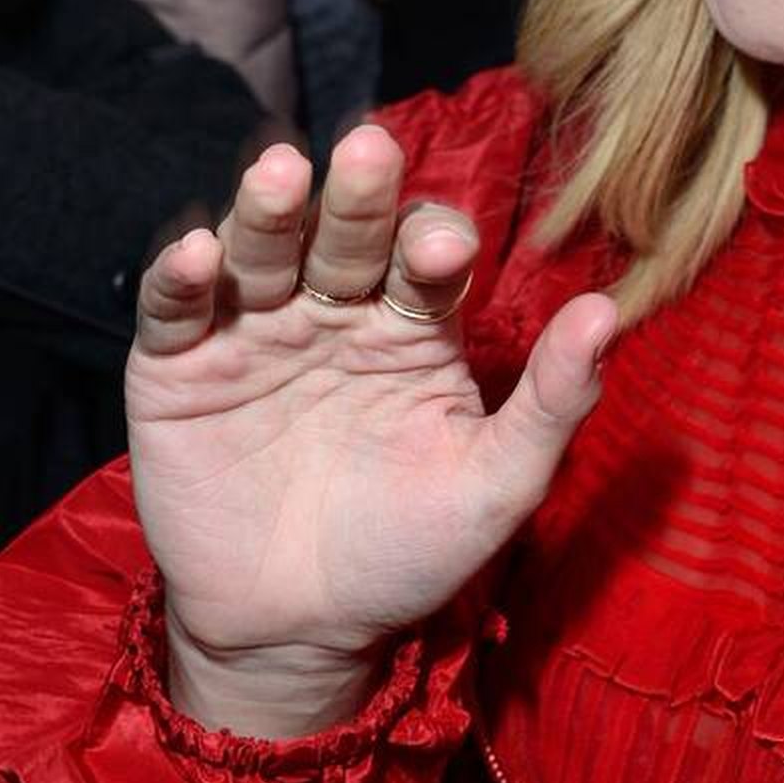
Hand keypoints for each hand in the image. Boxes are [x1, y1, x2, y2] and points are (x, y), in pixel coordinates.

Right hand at [127, 122, 616, 734]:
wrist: (299, 631)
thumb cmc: (408, 551)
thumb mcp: (495, 486)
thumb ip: (551, 402)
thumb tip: (608, 312)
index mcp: (414, 326)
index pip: (426, 260)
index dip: (434, 245)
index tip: (447, 250)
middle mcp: (334, 310)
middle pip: (345, 237)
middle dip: (357, 198)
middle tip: (368, 151)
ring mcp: (254, 331)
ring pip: (261, 250)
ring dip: (269, 210)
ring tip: (281, 175)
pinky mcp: (176, 367)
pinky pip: (175, 311)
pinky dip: (179, 278)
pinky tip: (198, 255)